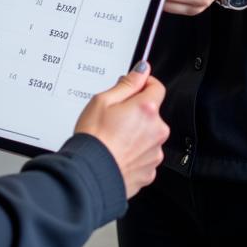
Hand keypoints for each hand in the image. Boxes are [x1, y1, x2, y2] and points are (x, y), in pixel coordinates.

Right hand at [74, 64, 167, 198]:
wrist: (90, 175)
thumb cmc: (94, 138)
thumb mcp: (103, 100)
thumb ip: (127, 84)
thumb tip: (141, 71)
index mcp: (147, 110)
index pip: (157, 87)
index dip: (144, 84)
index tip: (135, 86)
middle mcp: (156, 131)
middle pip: (152, 113)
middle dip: (137, 111)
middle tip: (114, 117)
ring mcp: (155, 153)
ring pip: (148, 135)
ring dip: (136, 133)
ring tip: (113, 138)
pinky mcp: (149, 171)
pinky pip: (145, 155)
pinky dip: (134, 153)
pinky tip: (117, 153)